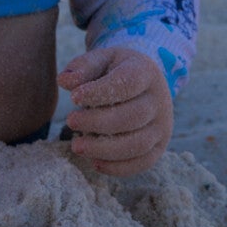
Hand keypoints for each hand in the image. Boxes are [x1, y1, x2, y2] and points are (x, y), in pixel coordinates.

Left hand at [57, 47, 172, 175]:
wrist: (141, 84)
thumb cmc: (114, 71)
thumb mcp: (101, 59)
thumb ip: (82, 67)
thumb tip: (64, 81)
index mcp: (146, 72)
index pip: (128, 83)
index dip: (100, 92)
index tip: (73, 97)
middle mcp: (159, 100)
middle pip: (134, 116)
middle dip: (98, 123)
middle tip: (70, 121)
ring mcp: (162, 125)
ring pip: (139, 144)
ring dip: (105, 149)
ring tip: (77, 145)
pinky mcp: (159, 146)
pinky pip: (143, 162)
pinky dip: (118, 167)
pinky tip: (94, 162)